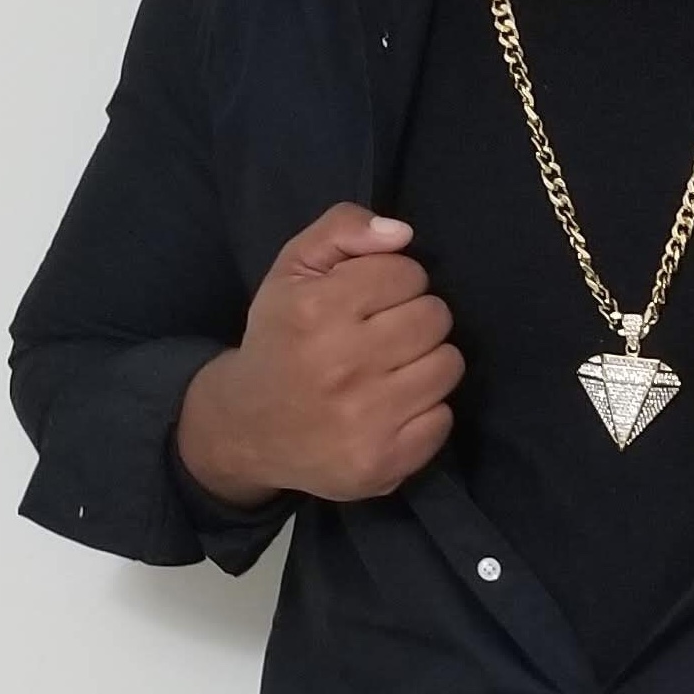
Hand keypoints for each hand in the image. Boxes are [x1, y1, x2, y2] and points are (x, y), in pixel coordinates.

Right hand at [176, 203, 463, 505]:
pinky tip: (391, 406)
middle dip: (414, 318)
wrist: (246, 427)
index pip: (408, 272)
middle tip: (382, 334)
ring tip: (390, 368)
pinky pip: (444, 418)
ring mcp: (363, 421)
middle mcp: (340, 366)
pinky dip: (425, 410)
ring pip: (448, 364)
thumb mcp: (294, 268)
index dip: (394, 280)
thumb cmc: (281, 337)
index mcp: (316, 311)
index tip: (369, 300)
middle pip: (435, 317)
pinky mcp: (381, 464)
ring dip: (426, 361)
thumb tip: (402, 233)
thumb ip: (343, 228)